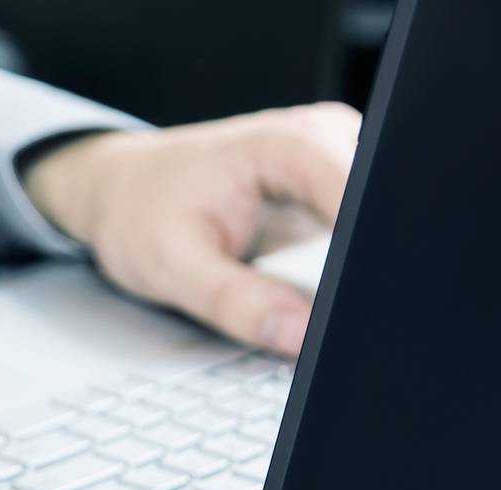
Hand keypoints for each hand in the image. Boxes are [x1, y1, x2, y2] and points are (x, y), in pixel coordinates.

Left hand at [23, 102, 360, 356]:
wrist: (119, 190)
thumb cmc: (137, 213)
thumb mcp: (170, 265)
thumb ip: (235, 302)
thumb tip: (299, 337)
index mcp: (289, 145)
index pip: (364, 199)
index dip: (367, 260)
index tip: (345, 310)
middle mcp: (324, 141)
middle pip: (381, 211)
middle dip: (362, 270)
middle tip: (319, 314)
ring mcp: (334, 166)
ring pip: (377, 228)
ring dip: (352, 274)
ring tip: (301, 294)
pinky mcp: (332, 194)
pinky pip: (359, 235)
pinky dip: (341, 269)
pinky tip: (307, 285)